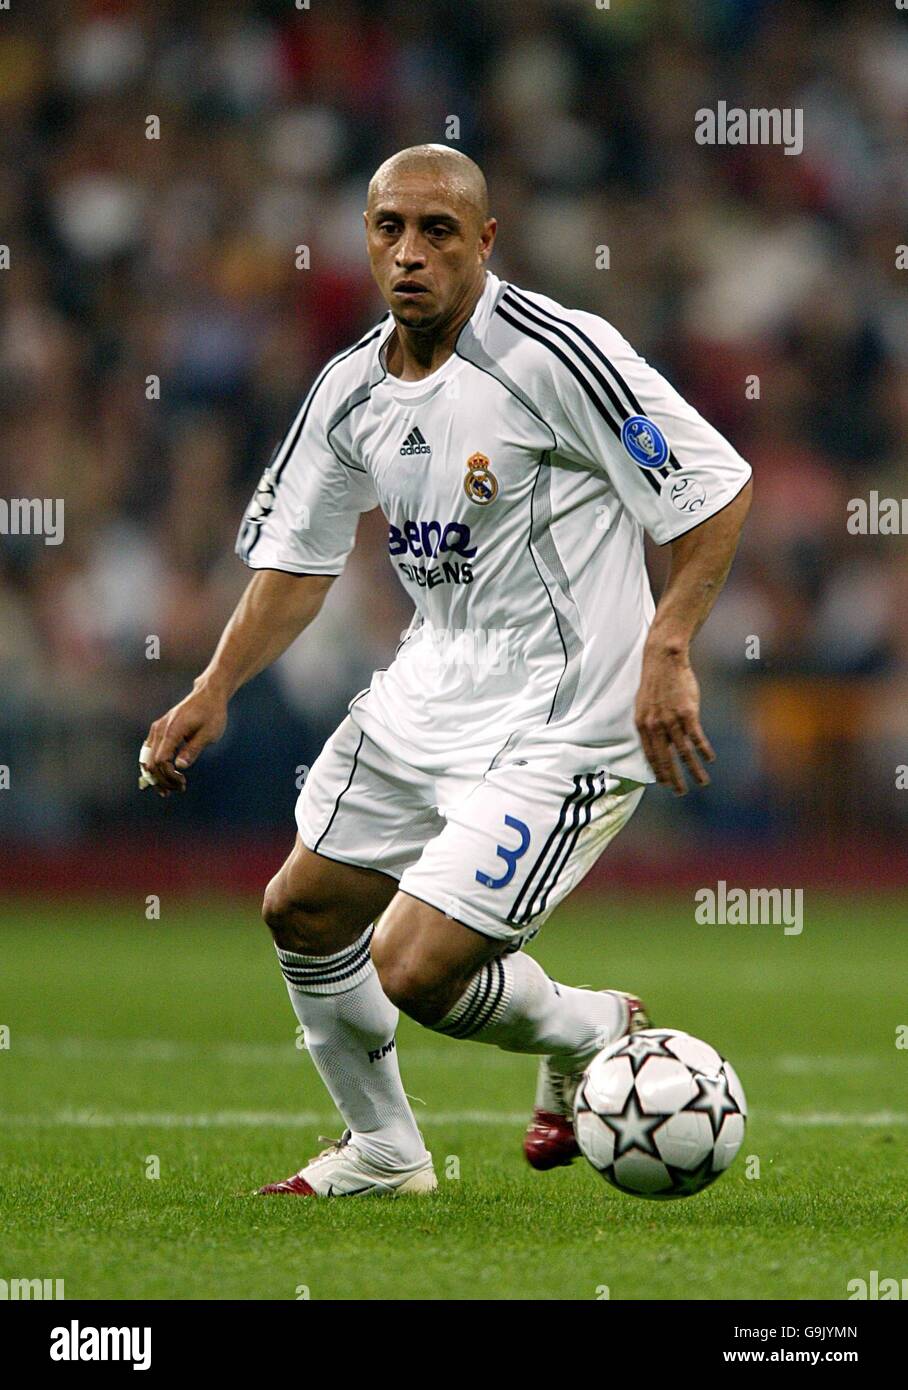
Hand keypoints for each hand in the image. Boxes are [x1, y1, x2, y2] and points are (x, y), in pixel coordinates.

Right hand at [140, 681, 227, 796]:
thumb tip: (180, 766)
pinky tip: (159, 776)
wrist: (208, 695)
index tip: (182, 783)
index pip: (161, 760)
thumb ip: (193, 749)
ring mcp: (157, 728)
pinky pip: (148, 750)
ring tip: (166, 789)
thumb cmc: (212, 714)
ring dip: (155, 775)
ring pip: (146, 757)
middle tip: (177, 789)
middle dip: (162, 780)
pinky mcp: (158, 729)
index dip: (169, 776)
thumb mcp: (209, 733)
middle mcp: (160, 729)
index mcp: (172, 730)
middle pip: (151, 762)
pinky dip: (152, 765)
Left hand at [634, 647, 714, 794]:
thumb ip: (650, 726)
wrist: (663, 660)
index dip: (658, 771)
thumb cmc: (655, 682)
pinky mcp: (687, 713)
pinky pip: (697, 738)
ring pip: (683, 753)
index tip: (665, 784)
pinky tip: (710, 759)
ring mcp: (671, 720)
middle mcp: (655, 726)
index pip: (649, 756)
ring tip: (702, 782)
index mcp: (642, 725)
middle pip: (665, 759)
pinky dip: (704, 751)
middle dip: (674, 779)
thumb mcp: (645, 706)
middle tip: (680, 793)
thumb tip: (659, 743)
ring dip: (694, 770)